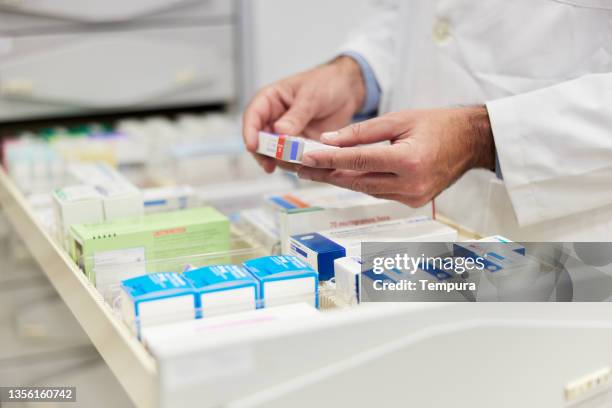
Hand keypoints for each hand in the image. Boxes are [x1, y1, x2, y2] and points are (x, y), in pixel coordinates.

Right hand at [242, 56, 365, 172]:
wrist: (347, 91)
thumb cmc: (325, 83)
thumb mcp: (310, 96)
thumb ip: (296, 115)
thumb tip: (279, 131)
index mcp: (270, 100)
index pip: (252, 117)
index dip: (250, 133)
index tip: (253, 146)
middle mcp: (274, 119)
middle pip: (260, 141)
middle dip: (265, 154)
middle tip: (270, 165)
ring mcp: (286, 135)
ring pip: (276, 154)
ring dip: (284, 162)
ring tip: (299, 163)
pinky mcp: (299, 146)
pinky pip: (294, 160)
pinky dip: (300, 164)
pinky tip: (309, 165)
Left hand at [297, 107, 495, 206]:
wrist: (471, 142)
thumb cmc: (439, 124)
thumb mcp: (400, 118)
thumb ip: (362, 131)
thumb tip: (329, 140)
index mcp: (409, 161)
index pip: (359, 160)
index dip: (329, 158)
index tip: (306, 156)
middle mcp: (410, 184)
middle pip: (357, 180)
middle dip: (326, 173)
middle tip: (301, 167)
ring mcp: (412, 197)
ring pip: (365, 189)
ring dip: (339, 179)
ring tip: (314, 170)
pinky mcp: (412, 202)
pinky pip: (377, 192)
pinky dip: (360, 182)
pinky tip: (342, 174)